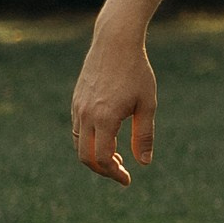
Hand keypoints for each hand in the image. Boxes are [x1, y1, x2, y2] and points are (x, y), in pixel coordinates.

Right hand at [72, 27, 155, 188]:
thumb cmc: (136, 72)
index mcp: (105, 118)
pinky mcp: (76, 101)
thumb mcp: (147, 104)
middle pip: (86, 157)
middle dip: (103, 170)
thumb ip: (144, 135)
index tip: (127, 180)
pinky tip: (108, 137)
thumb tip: (144, 163)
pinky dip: (89, 141)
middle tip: (121, 172)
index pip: (103, 158)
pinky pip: (78, 129)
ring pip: (79, 144)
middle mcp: (86, 115)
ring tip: (118, 157)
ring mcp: (78, 107)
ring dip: (95, 156)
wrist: (115, 42)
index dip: (114, 174)